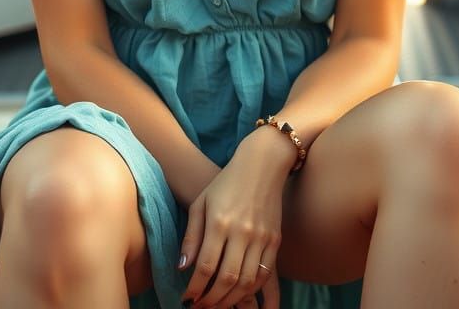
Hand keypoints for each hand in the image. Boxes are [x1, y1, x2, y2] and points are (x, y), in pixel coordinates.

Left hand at [179, 127, 294, 308]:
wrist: (262, 165)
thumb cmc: (225, 182)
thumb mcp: (201, 203)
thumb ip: (191, 236)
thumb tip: (183, 267)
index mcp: (220, 221)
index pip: (206, 266)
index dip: (195, 288)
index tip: (187, 299)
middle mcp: (242, 231)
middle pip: (227, 279)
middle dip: (211, 300)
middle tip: (200, 306)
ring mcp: (261, 237)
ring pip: (247, 282)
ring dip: (230, 300)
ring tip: (217, 304)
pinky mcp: (275, 240)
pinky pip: (265, 275)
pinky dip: (252, 290)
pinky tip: (239, 294)